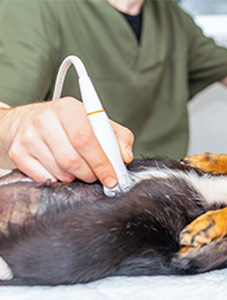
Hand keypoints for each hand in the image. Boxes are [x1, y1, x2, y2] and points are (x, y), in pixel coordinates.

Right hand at [4, 97, 133, 186]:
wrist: (32, 120)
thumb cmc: (71, 124)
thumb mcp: (98, 123)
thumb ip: (119, 137)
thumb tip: (125, 156)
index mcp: (68, 108)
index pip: (85, 139)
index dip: (101, 162)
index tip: (112, 177)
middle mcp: (45, 120)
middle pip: (72, 159)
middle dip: (90, 173)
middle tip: (97, 176)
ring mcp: (29, 137)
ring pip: (60, 171)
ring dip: (75, 177)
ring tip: (79, 169)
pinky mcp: (18, 152)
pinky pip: (44, 178)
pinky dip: (59, 180)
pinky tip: (63, 171)